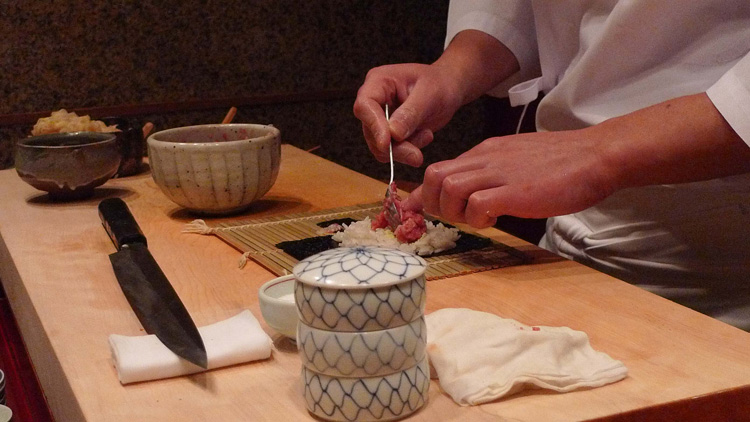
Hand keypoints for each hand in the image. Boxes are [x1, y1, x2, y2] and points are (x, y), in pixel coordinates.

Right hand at [353, 63, 462, 166]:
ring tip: (427, 136)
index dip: (373, 125)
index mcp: (378, 82)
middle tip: (417, 156)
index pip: (365, 106)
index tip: (386, 144)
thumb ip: (411, 113)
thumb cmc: (440, 83)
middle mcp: (374, 100)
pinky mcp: (388, 132)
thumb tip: (393, 134)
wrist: (448, 89)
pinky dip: (408, 150)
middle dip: (394, 146)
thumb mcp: (429, 94)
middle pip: (371, 131)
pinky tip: (424, 136)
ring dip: (404, 150)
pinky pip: (391, 151)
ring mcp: (379, 118)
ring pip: (379, 146)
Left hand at [403, 93, 749, 228]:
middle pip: (434, 177)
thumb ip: (492, 172)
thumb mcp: (517, 160)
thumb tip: (474, 193)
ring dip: (453, 211)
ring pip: (449, 188)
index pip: (439, 169)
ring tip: (475, 220)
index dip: (423, 195)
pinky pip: (476, 205)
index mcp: (485, 153)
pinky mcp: (514, 191)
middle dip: (434, 204)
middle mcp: (485, 159)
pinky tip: (494, 220)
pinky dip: (476, 218)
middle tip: (455, 218)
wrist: (595, 156)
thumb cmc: (562, 163)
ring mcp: (498, 174)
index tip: (416, 214)